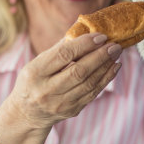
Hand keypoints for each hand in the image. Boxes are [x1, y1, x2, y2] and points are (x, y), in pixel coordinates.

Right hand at [0, 32, 122, 143]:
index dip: (84, 44)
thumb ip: (58, 49)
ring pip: (89, 83)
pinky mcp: (72, 110)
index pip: (63, 55)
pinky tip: (113, 67)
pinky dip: (105, 79)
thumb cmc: (33, 80)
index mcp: (35, 73)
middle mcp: (46, 90)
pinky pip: (92, 93)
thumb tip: (82, 29)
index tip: (100, 36)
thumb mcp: (37, 63)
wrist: (27, 113)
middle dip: (100, 56)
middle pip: (79, 71)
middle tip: (114, 44)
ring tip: (116, 53)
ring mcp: (60, 103)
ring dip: (106, 66)